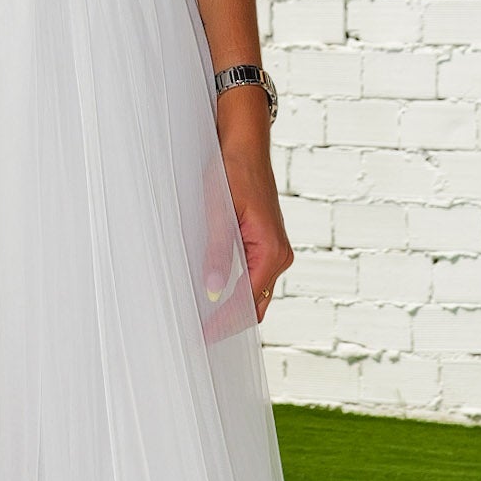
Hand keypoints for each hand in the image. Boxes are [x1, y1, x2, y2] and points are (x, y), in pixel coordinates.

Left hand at [218, 92, 293, 322]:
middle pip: (256, 302)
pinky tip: (214, 295)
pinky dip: (236, 290)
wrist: (245, 144)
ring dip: (232, 306)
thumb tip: (211, 293)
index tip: (204, 337)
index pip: (247, 301)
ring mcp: (274, 250)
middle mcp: (279, 255)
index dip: (225, 322)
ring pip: (254, 291)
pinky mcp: (265, 243)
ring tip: (203, 320)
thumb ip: (216, 254)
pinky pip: (252, 276)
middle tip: (201, 336)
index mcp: (272, 251)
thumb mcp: (218, 213)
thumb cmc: (233, 172)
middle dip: (230, 321)